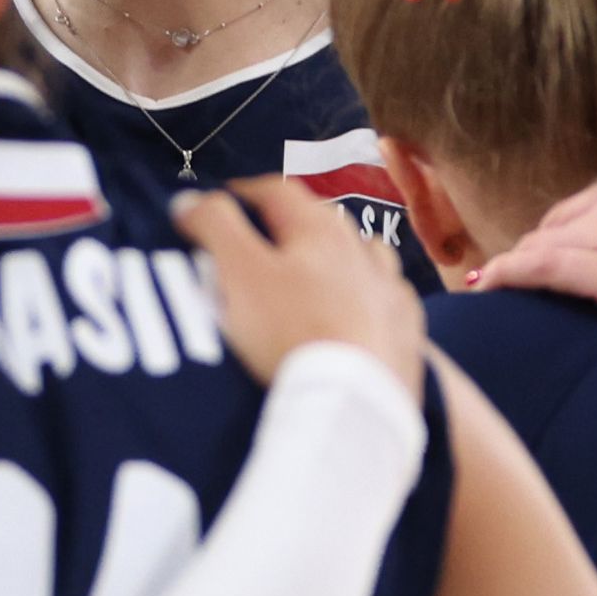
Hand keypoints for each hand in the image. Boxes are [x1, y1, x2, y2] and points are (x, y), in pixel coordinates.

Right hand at [175, 174, 424, 397]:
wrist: (355, 404)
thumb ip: (214, 228)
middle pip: (324, 222)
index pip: (277, 191)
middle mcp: (362, 251)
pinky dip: (371, 298)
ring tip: (317, 274)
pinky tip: (362, 313)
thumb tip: (188, 199)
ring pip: (365, 257)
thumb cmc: (291, 332)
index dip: (243, 193)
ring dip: (340, 257)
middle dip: (290, 225)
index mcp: (319, 230)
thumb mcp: (239, 274)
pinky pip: (390, 301)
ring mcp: (391, 293)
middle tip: (261, 244)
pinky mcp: (408, 334)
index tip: (221, 204)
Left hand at [465, 154, 596, 362]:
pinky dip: (511, 277)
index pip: (591, 204)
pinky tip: (490, 290)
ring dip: (515, 267)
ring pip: (547, 245)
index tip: (547, 255)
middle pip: (562, 222)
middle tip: (511, 278)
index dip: (566, 235)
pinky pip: (543, 270)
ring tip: (489, 288)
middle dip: (537, 250)